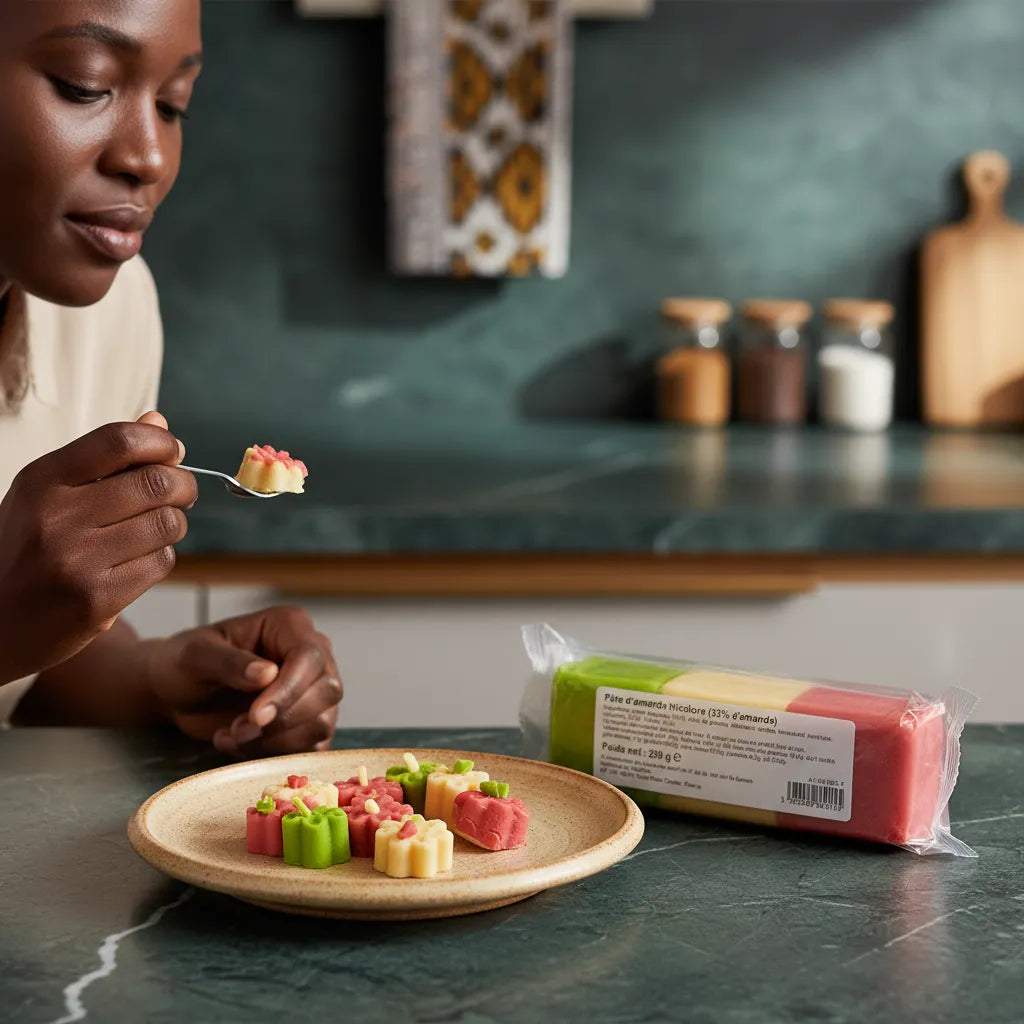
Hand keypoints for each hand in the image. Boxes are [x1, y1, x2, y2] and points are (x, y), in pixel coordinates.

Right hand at [0, 415, 195, 683]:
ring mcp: (75, 561)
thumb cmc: (28, 549)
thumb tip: (157, 421)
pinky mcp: (97, 599)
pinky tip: (138, 561)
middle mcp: (55, 517)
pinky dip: (161, 558)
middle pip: (156, 483)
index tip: (173, 453)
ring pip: (166, 524)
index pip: (120, 441)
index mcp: (42, 481)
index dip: (161, 443)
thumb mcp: (47, 494)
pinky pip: (161, 563)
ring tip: (157, 529)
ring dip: (174, 524)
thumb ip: (103, 459)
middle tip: (181, 493)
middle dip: (183, 485)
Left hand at [143, 606, 341, 756]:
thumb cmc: (186, 664)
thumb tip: (268, 674)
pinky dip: (274, 755)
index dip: (288, 690)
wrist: (179, 692)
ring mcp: (314, 690)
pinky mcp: (308, 722)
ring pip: (322, 723)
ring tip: (231, 735)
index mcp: (289, 626)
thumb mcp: (196, 656)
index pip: (309, 657)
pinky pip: (311, 747)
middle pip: (326, 690)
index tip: (255, 716)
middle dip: (282, 719)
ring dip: (275, 741)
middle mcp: (312, 656)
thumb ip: (230, 662)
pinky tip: (240, 746)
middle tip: (236, 729)